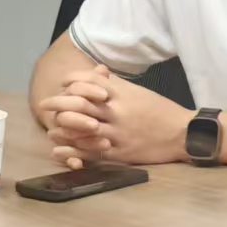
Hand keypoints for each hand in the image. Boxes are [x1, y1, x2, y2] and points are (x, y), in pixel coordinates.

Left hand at [37, 67, 192, 168]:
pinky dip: (72, 150)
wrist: (182, 133)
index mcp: (122, 93)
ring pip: (81, 128)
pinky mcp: (119, 152)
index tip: (61, 85)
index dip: (71, 82)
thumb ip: (117, 84)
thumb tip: (98, 73)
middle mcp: (116, 110)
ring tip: (50, 127)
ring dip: (62, 127)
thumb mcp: (139, 92)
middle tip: (44, 104)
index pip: (89, 81)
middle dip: (58, 103)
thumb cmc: (161, 110)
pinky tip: (60, 150)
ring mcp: (116, 132)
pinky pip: (90, 151)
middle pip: (79, 103)